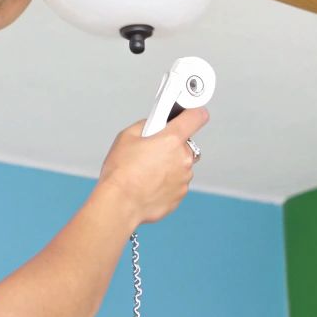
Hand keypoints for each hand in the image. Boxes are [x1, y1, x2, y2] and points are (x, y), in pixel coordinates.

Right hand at [96, 107, 209, 225]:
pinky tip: (148, 184)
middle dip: (172, 145)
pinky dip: (166, 183)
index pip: (196, 117)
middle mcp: (183, 158)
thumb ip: (146, 125)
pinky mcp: (179, 195)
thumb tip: (153, 124)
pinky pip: (176, 183)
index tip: (190, 114)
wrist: (120, 203)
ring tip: (146, 171)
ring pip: (181, 166)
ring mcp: (184, 179)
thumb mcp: (126, 136)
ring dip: (169, 165)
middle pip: (185, 145)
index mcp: (172, 139)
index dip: (193, 113)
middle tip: (152, 151)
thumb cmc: (121, 172)